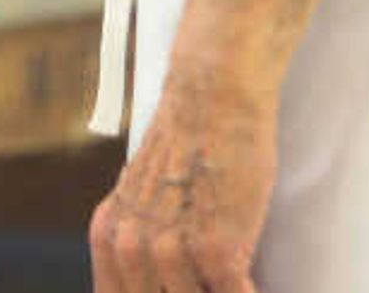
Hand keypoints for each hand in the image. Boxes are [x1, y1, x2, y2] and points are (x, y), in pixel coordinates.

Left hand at [92, 85, 275, 291]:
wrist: (214, 96)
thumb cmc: (191, 142)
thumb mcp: (145, 194)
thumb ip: (143, 238)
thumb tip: (158, 276)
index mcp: (110, 237)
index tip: (176, 287)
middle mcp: (132, 248)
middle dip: (188, 291)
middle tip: (209, 281)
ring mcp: (172, 252)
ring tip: (235, 279)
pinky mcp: (216, 251)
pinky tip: (257, 288)